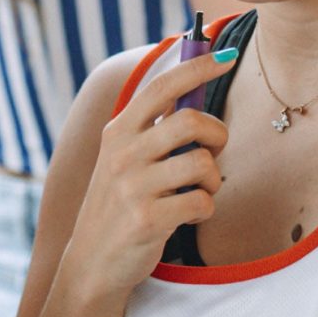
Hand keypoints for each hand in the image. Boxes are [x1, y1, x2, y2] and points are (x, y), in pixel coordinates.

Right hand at [58, 47, 232, 298]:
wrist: (93, 261)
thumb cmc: (121, 203)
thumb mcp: (125, 158)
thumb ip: (154, 129)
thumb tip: (196, 90)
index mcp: (118, 131)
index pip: (161, 86)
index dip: (197, 67)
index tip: (225, 55)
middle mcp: (122, 153)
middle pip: (191, 121)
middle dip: (217, 135)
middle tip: (211, 153)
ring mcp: (133, 187)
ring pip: (203, 164)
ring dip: (213, 181)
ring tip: (198, 192)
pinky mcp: (147, 219)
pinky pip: (202, 202)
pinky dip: (204, 210)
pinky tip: (186, 216)